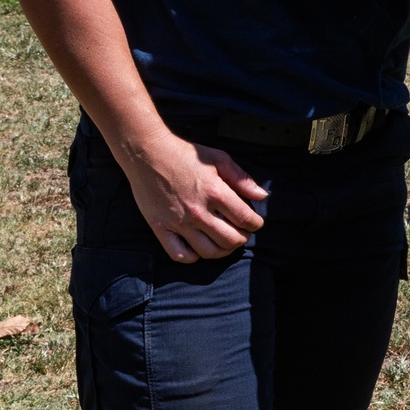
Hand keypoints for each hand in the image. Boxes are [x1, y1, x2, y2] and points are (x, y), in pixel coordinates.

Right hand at [121, 131, 265, 262]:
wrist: (147, 152)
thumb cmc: (185, 154)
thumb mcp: (218, 158)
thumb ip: (242, 179)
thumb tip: (262, 196)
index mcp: (215, 192)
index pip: (246, 219)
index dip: (256, 224)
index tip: (254, 223)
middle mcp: (199, 211)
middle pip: (231, 240)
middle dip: (242, 238)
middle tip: (241, 233)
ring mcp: (179, 222)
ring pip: (209, 252)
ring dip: (222, 251)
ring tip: (224, 242)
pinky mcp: (161, 228)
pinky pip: (180, 255)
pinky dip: (192, 257)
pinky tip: (198, 247)